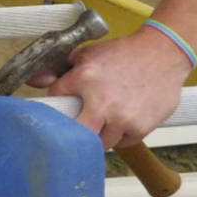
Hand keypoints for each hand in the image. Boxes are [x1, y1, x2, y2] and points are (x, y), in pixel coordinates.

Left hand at [29, 27, 190, 148]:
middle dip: (72, 132)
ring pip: (100, 143)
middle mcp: (102, 102)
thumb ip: (59, 69)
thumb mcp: (88, 54)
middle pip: (75, 134)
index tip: (61, 104)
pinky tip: (120, 121)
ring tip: (101, 121)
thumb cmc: (124, 54)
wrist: (163, 54)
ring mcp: (122, 118)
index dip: (57, 102)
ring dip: (98, 135)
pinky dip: (119, 136)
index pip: (56, 100)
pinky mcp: (140, 128)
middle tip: (74, 128)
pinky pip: (122, 143)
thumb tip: (33, 81)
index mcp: (85, 79)